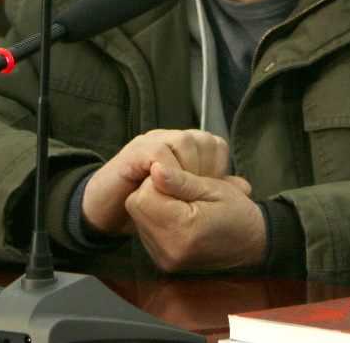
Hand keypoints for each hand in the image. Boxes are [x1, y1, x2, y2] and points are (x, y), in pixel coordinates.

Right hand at [82, 129, 230, 235]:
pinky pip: (158, 152)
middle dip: (206, 169)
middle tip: (198, 194)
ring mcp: (150, 143)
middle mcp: (167, 139)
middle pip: (202, 139)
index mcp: (182, 148)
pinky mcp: (133, 153)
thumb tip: (245, 187)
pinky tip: (167, 188)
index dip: (218, 167)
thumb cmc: (145, 206)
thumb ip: (210, 191)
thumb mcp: (184, 200)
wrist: (104, 210)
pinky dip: (168, 170)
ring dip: (189, 169)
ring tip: (183, 192)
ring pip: (184, 140)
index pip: (215, 144)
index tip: (212, 191)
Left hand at [125, 162, 263, 272]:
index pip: (144, 195)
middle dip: (152, 191)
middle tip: (179, 189)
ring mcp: (165, 259)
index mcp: (183, 231)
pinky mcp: (163, 262)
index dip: (157, 180)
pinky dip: (158, 218)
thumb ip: (181, 180)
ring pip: (139, 218)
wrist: (252, 246)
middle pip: (136, 207)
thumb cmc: (238, 214)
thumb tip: (154, 168)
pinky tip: (179, 216)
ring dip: (154, 205)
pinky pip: (147, 231)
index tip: (178, 178)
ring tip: (182, 203)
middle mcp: (169, 250)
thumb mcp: (214, 188)